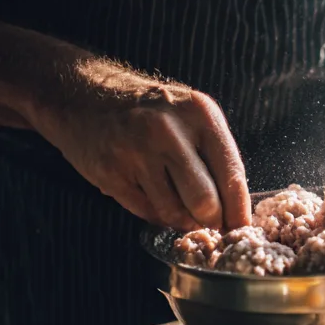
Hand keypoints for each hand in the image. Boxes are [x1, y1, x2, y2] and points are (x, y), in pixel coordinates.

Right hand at [30, 64, 249, 230]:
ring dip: (183, 220)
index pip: (232, 176)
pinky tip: (156, 198)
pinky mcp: (109, 172)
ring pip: (175, 213)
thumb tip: (237, 214)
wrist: (84, 96)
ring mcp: (135, 152)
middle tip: (209, 221)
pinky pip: (147, 213)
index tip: (240, 229)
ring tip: (180, 205)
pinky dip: (158, 215)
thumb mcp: (193, 118)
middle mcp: (168, 131)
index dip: (238, 211)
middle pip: (205, 202)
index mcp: (200, 114)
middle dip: (211, 220)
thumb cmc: (152, 113)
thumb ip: (218, 158)